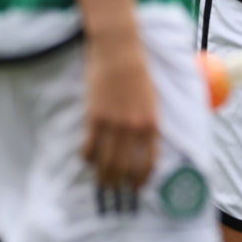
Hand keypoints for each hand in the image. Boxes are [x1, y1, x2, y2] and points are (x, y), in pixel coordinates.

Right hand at [83, 29, 158, 190]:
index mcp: (153, 124)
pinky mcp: (94, 118)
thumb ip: (150, 121)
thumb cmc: (139, 73)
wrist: (120, 52)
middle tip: (114, 190)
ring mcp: (113, 124)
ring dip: (102, 176)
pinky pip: (89, 147)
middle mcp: (134, 128)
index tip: (137, 188)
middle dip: (120, 183)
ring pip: (106, 162)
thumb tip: (147, 143)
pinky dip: (87, 157)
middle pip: (125, 167)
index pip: (149, 162)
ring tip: (100, 182)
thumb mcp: (153, 99)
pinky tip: (87, 159)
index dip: (142, 179)